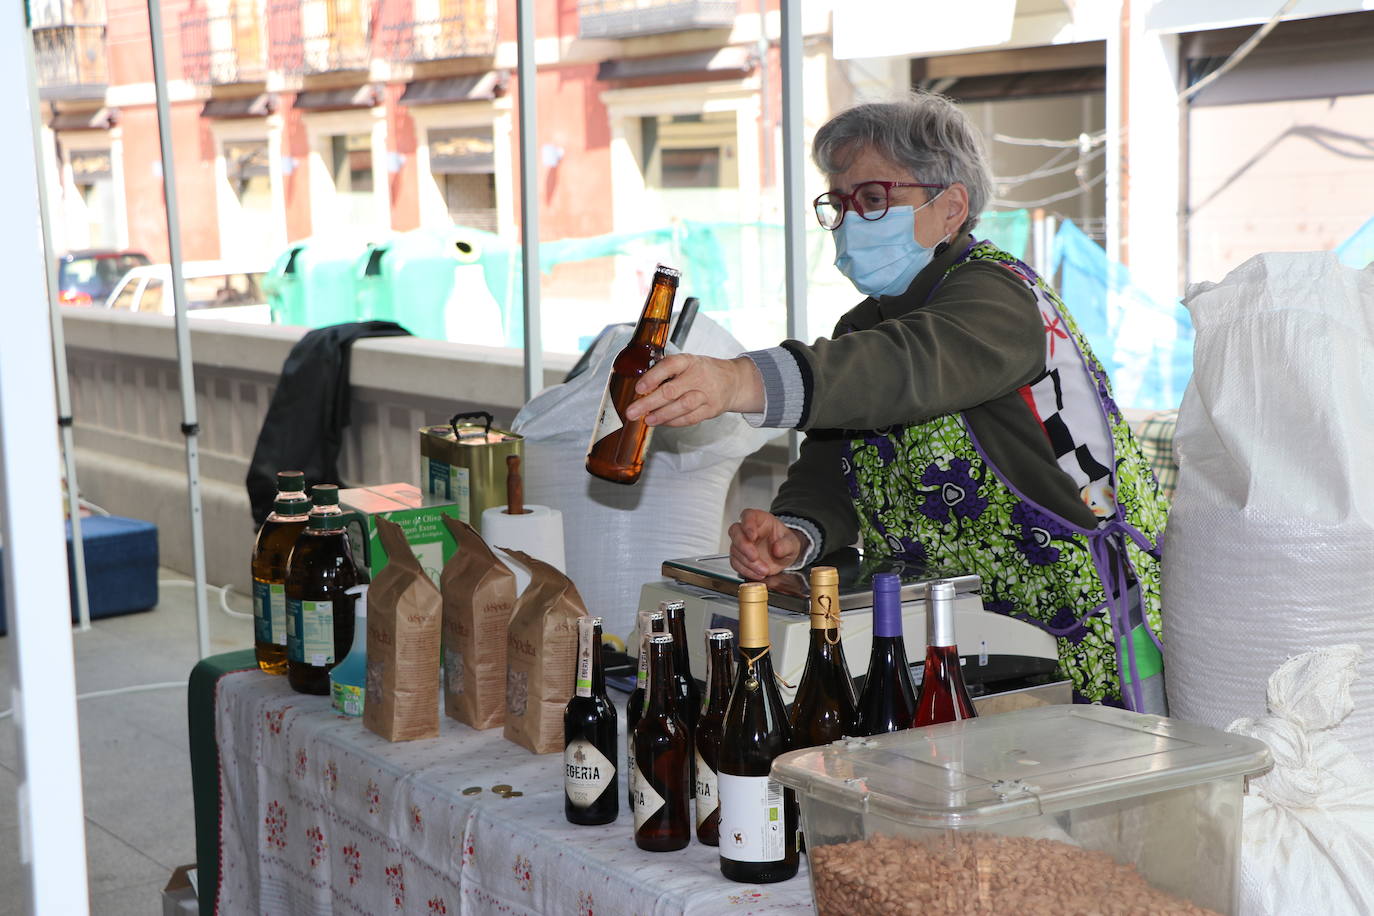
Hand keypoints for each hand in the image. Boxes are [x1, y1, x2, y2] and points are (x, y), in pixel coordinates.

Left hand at [623, 354, 762, 427]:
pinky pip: (691, 418)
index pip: (669, 365)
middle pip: (671, 390)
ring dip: (662, 415)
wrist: (733, 381)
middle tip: (632, 412)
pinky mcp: (711, 409)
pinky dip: (674, 422)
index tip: (638, 388)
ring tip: (646, 420)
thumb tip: (640, 389)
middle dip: (649, 403)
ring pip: (682, 406)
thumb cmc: (703, 371)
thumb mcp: (687, 363)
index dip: (652, 377)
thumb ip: (667, 372)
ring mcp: (707, 394)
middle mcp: (698, 376)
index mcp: (689, 361)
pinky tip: (662, 422)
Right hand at [728, 509, 802, 579]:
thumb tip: (777, 549)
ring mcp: (741, 543)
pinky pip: (735, 563)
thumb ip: (786, 544)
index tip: (752, 536)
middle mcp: (747, 530)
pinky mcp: (739, 557)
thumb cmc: (785, 543)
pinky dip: (745, 570)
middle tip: (754, 557)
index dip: (747, 525)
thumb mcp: (792, 543)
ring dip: (747, 562)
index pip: (748, 516)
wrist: (783, 556)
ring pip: (735, 550)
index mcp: (760, 519)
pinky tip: (757, 574)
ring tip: (764, 570)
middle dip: (743, 546)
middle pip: (735, 532)